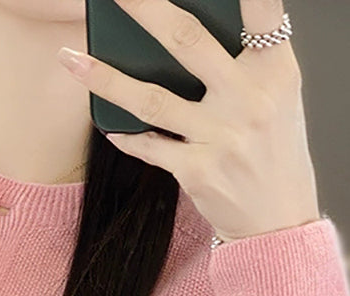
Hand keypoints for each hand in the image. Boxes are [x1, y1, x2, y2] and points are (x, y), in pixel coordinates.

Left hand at [57, 0, 321, 242]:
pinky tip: (105, 125)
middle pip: (188, 41)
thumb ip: (247, 60)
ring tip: (70, 59)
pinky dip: (124, 134)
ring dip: (105, 78)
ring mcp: (221, 137)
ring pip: (151, 98)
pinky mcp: (197, 171)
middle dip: (144, 9)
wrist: (278, 220)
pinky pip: (148, 145)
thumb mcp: (279, 97)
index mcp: (275, 71)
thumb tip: (187, 28)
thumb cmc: (273, 151)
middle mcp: (249, 100)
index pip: (263, 13)